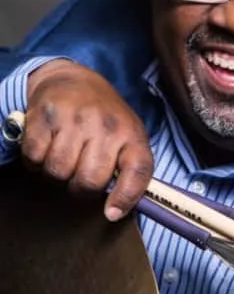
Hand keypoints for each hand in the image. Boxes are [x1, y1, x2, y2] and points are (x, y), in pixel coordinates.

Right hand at [22, 59, 152, 220]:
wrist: (73, 80)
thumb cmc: (104, 117)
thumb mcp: (127, 136)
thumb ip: (130, 170)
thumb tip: (117, 211)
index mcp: (131, 133)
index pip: (138, 170)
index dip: (126, 197)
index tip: (112, 213)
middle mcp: (106, 125)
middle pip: (90, 181)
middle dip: (81, 187)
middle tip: (79, 173)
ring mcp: (75, 119)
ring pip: (58, 172)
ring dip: (57, 173)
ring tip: (64, 156)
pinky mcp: (46, 116)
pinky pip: (34, 158)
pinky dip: (36, 160)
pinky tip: (47, 146)